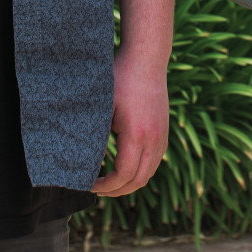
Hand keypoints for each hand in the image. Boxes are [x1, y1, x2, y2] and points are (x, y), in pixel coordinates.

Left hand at [93, 52, 168, 196]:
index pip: (123, 175)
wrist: (146, 60)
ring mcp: (162, 135)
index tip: (90, 185)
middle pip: (139, 180)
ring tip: (110, 182)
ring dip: (130, 182)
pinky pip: (155, 161)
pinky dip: (141, 170)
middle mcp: (154, 138)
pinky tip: (126, 167)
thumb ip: (97, 137)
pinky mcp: (164, 131)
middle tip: (98, 190)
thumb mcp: (102, 108)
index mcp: (137, 134)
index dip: (106, 187)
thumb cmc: (120, 80)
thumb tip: (87, 163)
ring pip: (149, 173)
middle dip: (118, 191)